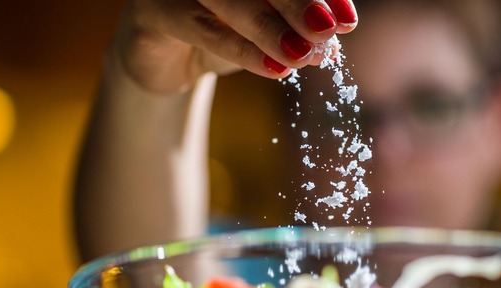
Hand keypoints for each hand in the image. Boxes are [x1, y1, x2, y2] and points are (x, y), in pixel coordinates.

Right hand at [111, 0, 357, 93]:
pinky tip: (274, 69)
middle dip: (299, 2)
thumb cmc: (219, 36)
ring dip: (270, 27)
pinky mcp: (153, 11)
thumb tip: (331, 43)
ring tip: (303, 55)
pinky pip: (200, 27)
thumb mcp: (262, 33)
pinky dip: (240, 49)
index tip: (347, 20)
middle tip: (328, 30)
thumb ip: (293, 33)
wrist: (164, 65)